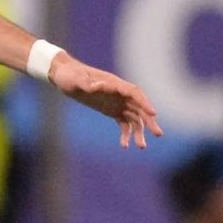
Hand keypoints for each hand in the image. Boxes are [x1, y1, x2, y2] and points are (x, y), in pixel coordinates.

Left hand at [49, 54, 163, 149]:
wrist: (64, 77)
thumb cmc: (70, 76)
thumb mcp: (76, 79)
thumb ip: (88, 84)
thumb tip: (98, 86)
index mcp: (114, 83)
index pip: (134, 93)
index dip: (145, 103)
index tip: (153, 114)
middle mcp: (119, 93)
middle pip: (139, 107)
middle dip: (149, 121)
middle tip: (158, 134)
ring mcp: (117, 102)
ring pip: (133, 118)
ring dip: (139, 132)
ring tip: (141, 147)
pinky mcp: (111, 110)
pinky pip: (123, 122)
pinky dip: (126, 133)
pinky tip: (125, 145)